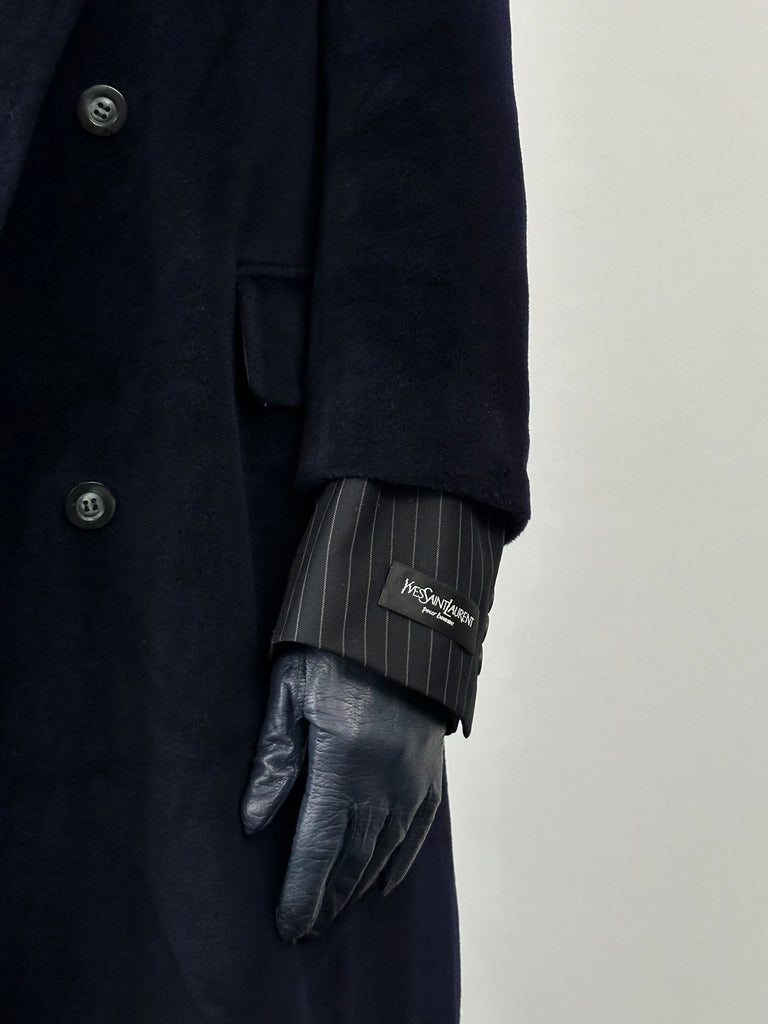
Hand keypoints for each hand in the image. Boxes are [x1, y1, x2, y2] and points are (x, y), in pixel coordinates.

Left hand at [240, 644, 446, 941]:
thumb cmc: (332, 650)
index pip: (319, 847)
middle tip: (306, 930)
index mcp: (343, 761)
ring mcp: (413, 778)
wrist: (399, 619)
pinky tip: (383, 886)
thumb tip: (253, 824)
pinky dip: (400, 863)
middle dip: (327, 899)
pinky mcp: (430, 771)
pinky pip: (418, 832)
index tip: (287, 928)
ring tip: (335, 914)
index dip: (303, 893)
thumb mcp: (289, 691)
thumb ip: (273, 759)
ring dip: (358, 887)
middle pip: (353, 858)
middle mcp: (384, 780)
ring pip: (385, 851)